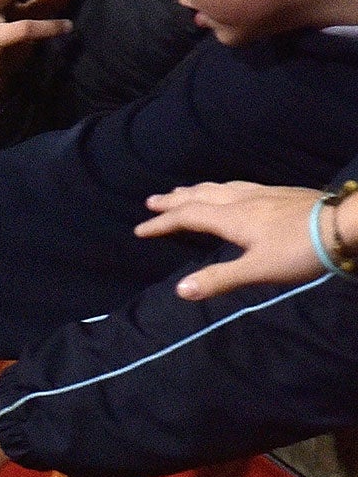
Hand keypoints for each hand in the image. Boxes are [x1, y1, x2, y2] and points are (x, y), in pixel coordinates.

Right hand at [136, 181, 332, 297]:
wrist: (345, 225)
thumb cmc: (300, 250)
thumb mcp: (258, 270)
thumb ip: (219, 279)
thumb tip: (179, 290)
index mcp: (232, 218)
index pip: (188, 217)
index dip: (162, 224)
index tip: (139, 229)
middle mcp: (243, 200)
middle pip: (201, 196)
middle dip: (174, 200)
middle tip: (152, 201)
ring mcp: (264, 194)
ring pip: (222, 187)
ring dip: (198, 190)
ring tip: (185, 191)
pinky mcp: (282, 193)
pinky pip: (241, 186)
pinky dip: (223, 188)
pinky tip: (233, 191)